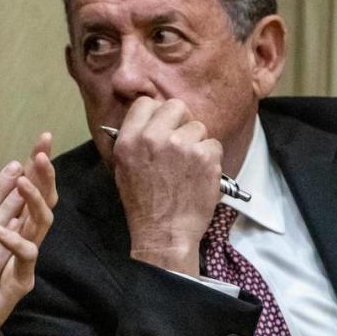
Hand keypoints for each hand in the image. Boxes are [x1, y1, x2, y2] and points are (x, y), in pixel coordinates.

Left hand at [0, 133, 56, 335]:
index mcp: (11, 223)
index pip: (27, 187)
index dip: (35, 163)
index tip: (42, 139)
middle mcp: (23, 238)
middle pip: (41, 200)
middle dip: (44, 175)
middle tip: (43, 152)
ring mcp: (23, 259)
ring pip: (39, 224)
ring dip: (32, 201)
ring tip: (24, 182)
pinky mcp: (20, 281)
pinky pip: (25, 258)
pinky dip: (16, 242)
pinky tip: (4, 230)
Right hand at [110, 98, 220, 274]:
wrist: (164, 232)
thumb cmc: (143, 204)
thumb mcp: (123, 168)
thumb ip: (133, 139)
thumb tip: (148, 119)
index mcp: (129, 139)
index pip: (146, 103)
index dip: (157, 113)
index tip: (163, 125)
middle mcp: (153, 137)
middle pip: (176, 106)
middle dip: (181, 121)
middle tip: (181, 142)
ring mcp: (181, 145)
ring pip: (198, 127)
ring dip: (197, 143)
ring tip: (188, 167)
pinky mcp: (205, 156)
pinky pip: (214, 144)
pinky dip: (210, 159)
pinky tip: (199, 176)